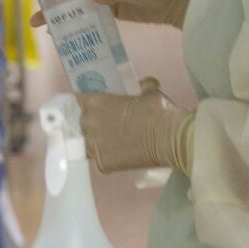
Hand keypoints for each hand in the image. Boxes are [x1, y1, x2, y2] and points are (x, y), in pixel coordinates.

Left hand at [78, 77, 193, 174]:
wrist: (168, 139)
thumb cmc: (157, 111)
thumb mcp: (150, 92)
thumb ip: (143, 85)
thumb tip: (144, 83)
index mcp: (96, 103)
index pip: (79, 99)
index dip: (86, 101)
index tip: (93, 103)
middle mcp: (89, 124)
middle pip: (83, 122)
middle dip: (93, 122)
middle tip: (108, 123)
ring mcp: (94, 146)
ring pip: (89, 143)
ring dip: (97, 141)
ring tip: (113, 142)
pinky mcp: (103, 164)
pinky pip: (101, 159)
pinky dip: (109, 158)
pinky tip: (121, 155)